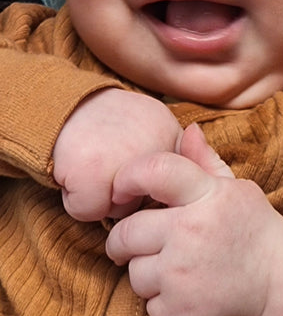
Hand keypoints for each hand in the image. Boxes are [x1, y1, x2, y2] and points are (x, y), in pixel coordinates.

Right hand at [53, 88, 182, 220]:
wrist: (64, 102)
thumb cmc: (110, 124)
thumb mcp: (155, 127)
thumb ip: (177, 154)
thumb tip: (184, 196)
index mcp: (172, 134)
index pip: (179, 185)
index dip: (156, 185)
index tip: (139, 168)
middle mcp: (154, 147)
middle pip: (150, 203)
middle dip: (132, 194)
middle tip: (111, 163)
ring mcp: (123, 162)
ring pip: (121, 213)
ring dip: (105, 199)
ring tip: (94, 166)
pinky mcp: (90, 174)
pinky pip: (90, 212)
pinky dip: (79, 202)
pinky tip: (78, 175)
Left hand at [105, 124, 282, 315]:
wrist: (282, 282)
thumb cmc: (255, 229)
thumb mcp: (237, 189)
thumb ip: (206, 161)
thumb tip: (188, 129)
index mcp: (207, 197)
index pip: (153, 172)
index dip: (127, 178)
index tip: (122, 190)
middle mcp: (191, 233)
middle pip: (125, 233)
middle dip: (127, 239)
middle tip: (145, 241)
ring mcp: (184, 275)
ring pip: (133, 272)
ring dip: (147, 271)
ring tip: (178, 268)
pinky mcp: (181, 312)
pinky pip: (147, 304)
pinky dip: (162, 300)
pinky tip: (188, 291)